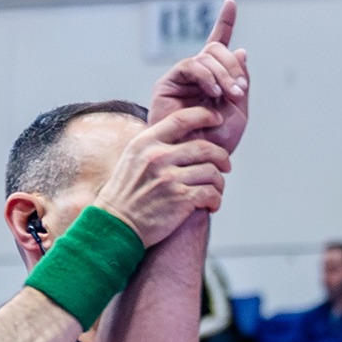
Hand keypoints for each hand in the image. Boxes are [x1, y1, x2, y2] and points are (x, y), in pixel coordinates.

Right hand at [92, 106, 232, 246]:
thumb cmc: (125, 194)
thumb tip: (181, 133)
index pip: (181, 119)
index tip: (217, 120)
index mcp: (146, 143)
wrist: (115, 226)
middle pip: (205, 148)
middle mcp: (158, 157)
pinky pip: (211, 194)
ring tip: (215, 190)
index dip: (204, 116)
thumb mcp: (132, 159)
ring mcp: (169, 179)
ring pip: (211, 172)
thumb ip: (154, 145)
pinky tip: (211, 205)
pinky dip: (216, 200)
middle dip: (222, 157)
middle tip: (226, 165)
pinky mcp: (179, 200)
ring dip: (219, 183)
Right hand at [148, 0, 248, 155]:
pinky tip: (214, 92)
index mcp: (212, 81)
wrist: (195, 168)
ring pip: (204, 57)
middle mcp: (195, 77)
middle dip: (232, 66)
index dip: (224, 24)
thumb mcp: (237, 114)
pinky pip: (190, 66)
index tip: (231, 3)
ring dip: (222, 73)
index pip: (216, 46)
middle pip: (215, 50)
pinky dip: (206, 75)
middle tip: (239, 90)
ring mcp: (180, 80)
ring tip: (228, 95)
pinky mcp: (167, 86)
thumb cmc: (215, 148)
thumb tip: (240, 51)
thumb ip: (240, 83)